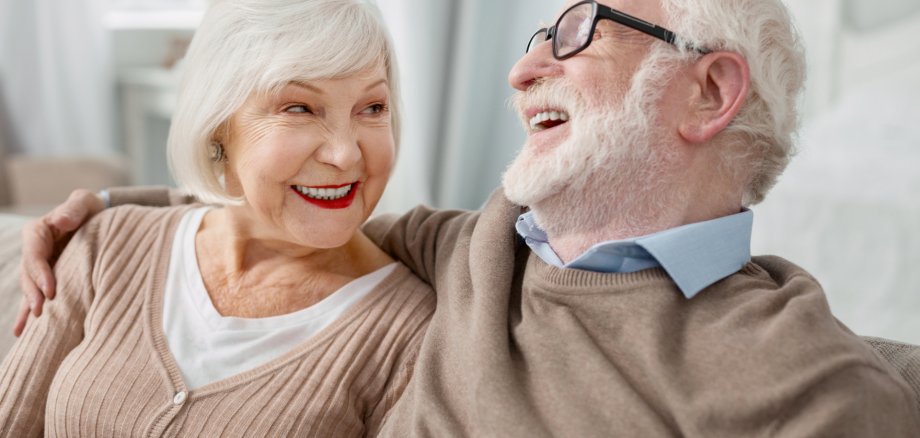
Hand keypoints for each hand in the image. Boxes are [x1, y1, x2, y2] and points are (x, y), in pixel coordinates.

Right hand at [14, 189, 104, 336]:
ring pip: (30, 288)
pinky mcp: (47, 277)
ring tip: (27, 329)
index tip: (50, 290)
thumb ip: (73, 209)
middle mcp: (34, 251)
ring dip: (30, 307)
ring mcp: (39, 266)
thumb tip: (62, 220)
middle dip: (33, 294)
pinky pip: (37, 295)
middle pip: (28, 275)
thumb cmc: (90, 208)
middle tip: (41, 312)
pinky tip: (21, 332)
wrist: (98, 218)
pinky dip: (28, 313)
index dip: (40, 274)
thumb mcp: (84, 203)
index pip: (34, 256)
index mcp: (37, 232)